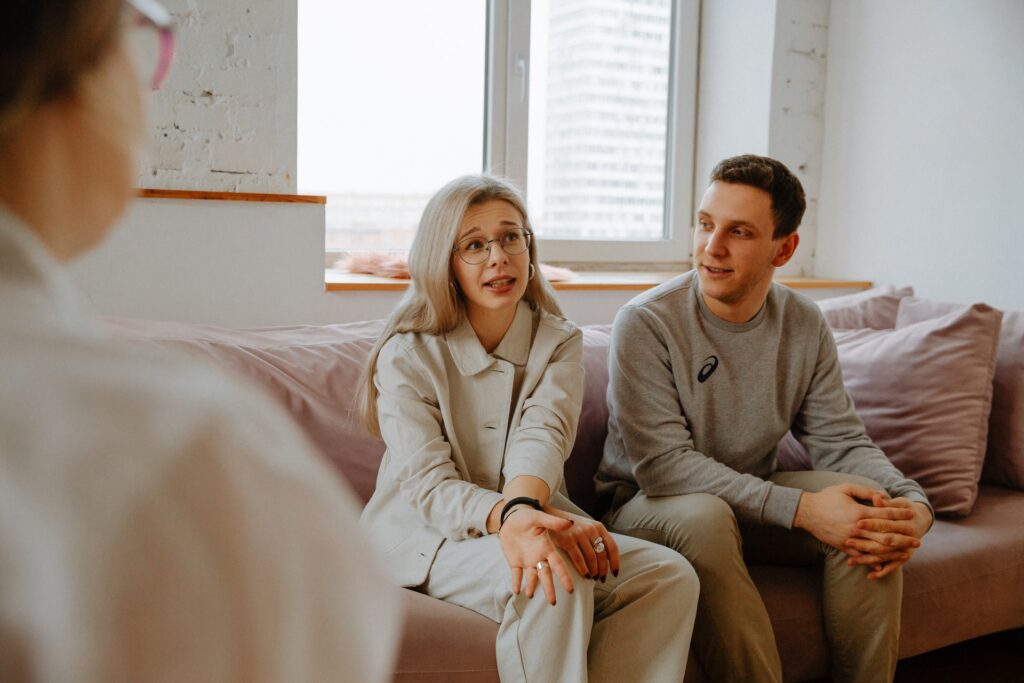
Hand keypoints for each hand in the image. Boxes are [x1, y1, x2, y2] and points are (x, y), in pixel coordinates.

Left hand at [497, 507, 573, 604]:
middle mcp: (539, 557)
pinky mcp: (515, 562)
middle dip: (549, 588)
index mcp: (547, 548)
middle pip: (545, 575)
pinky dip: (516, 582)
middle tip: (553, 603)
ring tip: (530, 595)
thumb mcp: (539, 517)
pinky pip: (516, 574)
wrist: (512, 517)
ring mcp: (527, 561)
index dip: (564, 577)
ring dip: (531, 587)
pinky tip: (517, 590)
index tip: (570, 589)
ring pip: (531, 577)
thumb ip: (552, 522)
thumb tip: (569, 522)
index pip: (558, 565)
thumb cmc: (528, 517)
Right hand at [544, 508, 620, 581]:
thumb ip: (597, 538)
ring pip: (591, 558)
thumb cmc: (571, 526)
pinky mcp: (567, 539)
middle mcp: (591, 529)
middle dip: (603, 570)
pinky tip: (584, 575)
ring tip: (592, 578)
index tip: (615, 573)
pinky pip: (579, 559)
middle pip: (602, 555)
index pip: (612, 547)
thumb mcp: (587, 527)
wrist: (550, 516)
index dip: (616, 562)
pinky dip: (583, 569)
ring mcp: (579, 534)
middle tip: (601, 579)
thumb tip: (608, 560)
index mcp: (598, 527)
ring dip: (593, 571)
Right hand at [793, 484, 914, 550]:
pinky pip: (861, 556)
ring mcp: (850, 539)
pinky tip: (884, 564)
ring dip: (893, 552)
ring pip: (876, 548)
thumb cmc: (826, 497)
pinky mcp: (843, 546)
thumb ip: (865, 491)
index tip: (911, 515)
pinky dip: (873, 560)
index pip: (885, 514)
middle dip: (903, 538)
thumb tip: (882, 496)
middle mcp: (856, 528)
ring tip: (905, 553)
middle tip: (917, 541)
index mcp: (858, 512)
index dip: (900, 514)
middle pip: (885, 535)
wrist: (806, 512)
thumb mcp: (845, 488)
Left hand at [845, 495, 931, 579]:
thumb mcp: (898, 503)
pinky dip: (882, 572)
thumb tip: (876, 497)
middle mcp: (907, 538)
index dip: (873, 524)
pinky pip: (892, 566)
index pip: (886, 524)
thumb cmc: (904, 508)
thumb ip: (886, 503)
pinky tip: (870, 576)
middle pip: (884, 542)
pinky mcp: (903, 557)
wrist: (920, 519)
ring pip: (884, 556)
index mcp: (905, 523)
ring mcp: (905, 549)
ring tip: (850, 562)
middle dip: (865, 543)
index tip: (857, 523)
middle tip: (848, 542)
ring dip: (867, 560)